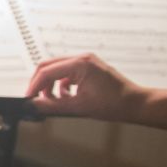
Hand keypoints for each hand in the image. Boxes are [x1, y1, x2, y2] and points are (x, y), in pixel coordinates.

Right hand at [26, 53, 150, 121]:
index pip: (47, 71)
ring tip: (52, 101)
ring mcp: (87, 62)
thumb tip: (34, 105)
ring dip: (52, 85)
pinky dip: (62, 85)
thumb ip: (53, 105)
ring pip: (58, 70)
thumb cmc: (115, 104)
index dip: (35, 85)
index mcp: (80, 64)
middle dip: (40, 83)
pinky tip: (65, 97)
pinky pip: (68, 73)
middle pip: (49, 67)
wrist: (136, 105)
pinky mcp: (90, 68)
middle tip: (35, 98)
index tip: (29, 97)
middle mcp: (83, 59)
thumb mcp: (79, 106)